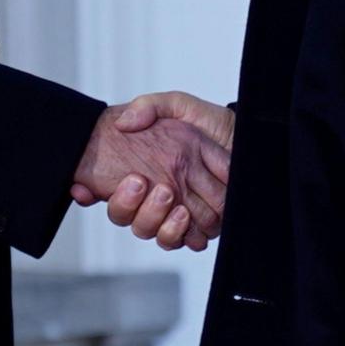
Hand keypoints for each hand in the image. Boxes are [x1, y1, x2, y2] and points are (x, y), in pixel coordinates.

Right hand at [73, 95, 228, 250]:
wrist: (244, 135)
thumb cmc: (211, 122)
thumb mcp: (176, 105)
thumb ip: (149, 106)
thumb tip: (122, 123)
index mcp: (147, 168)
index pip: (109, 188)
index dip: (100, 188)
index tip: (112, 175)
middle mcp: (157, 191)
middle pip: (128, 214)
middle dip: (130, 203)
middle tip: (138, 182)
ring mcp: (174, 210)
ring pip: (148, 229)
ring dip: (153, 217)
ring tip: (164, 194)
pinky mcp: (192, 226)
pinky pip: (174, 240)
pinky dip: (176, 233)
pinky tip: (181, 215)